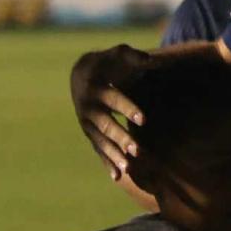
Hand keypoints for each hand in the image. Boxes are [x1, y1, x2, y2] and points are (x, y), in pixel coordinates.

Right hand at [70, 44, 150, 179]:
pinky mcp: (90, 133)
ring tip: (129, 169)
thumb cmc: (107, 63)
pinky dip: (106, 163)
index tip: (143, 120)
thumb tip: (150, 59)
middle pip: (106, 125)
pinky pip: (98, 150)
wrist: (80, 75)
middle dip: (121, 138)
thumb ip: (133, 55)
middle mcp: (89, 108)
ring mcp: (87, 123)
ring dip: (114, 155)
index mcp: (97, 88)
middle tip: (137, 150)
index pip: (114, 100)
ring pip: (101, 141)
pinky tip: (118, 177)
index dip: (128, 109)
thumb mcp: (117, 53)